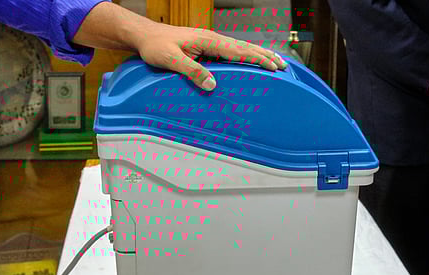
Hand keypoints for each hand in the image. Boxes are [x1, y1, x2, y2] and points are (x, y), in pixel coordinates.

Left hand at [136, 26, 285, 89]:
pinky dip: (246, 55)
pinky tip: (251, 61)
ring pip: (241, 48)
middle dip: (266, 56)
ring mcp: (210, 42)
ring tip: (275, 63)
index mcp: (208, 41)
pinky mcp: (206, 47)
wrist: (145, 36)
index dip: (258, 59)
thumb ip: (192, 71)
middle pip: (245, 47)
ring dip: (259, 55)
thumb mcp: (171, 60)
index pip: (239, 51)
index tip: (273, 67)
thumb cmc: (155, 46)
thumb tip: (212, 84)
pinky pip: (232, 51)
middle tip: (283, 67)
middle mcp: (212, 39)